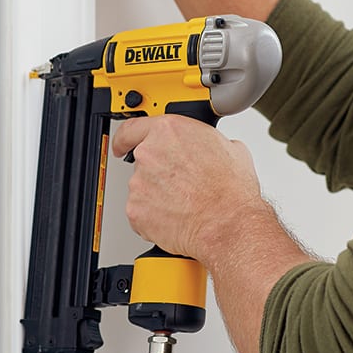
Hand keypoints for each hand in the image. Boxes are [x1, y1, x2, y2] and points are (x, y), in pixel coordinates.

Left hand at [112, 115, 266, 261]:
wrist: (228, 224)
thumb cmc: (231, 190)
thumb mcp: (231, 148)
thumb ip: (207, 141)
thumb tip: (209, 147)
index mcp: (169, 131)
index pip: (132, 128)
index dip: (125, 139)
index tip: (122, 146)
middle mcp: (149, 153)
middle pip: (142, 161)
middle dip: (157, 174)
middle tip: (180, 186)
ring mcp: (139, 182)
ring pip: (142, 188)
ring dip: (157, 196)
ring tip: (184, 204)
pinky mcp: (135, 210)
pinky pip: (140, 212)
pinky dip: (153, 217)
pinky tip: (176, 217)